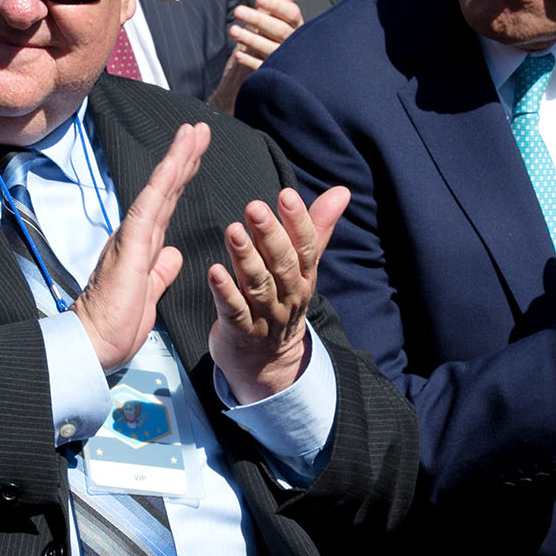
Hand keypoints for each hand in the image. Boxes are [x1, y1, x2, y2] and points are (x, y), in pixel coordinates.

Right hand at [72, 122, 205, 371]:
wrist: (92, 347)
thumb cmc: (114, 329)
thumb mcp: (150, 297)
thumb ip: (161, 272)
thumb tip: (174, 254)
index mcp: (143, 248)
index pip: (167, 206)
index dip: (182, 178)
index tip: (197, 154)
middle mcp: (136, 236)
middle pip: (165, 189)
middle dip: (184, 157)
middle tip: (200, 129)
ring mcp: (131, 239)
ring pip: (158, 190)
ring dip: (177, 159)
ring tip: (194, 132)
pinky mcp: (129, 248)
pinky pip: (148, 208)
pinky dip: (161, 183)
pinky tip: (174, 162)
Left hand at [206, 184, 347, 402]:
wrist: (268, 364)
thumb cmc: (281, 301)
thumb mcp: (302, 268)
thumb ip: (316, 228)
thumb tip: (341, 191)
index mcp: (304, 277)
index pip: (305, 247)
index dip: (298, 221)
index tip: (287, 195)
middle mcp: (289, 296)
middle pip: (282, 264)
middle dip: (269, 235)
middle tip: (254, 208)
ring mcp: (265, 316)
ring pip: (258, 285)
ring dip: (245, 258)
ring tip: (233, 231)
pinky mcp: (240, 332)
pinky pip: (234, 311)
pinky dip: (225, 291)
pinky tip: (214, 271)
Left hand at [207, 0, 302, 111]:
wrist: (271, 60)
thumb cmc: (270, 26)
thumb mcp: (265, 6)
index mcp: (295, 21)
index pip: (290, 11)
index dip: (276, 4)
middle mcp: (293, 39)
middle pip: (279, 29)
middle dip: (258, 19)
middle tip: (237, 10)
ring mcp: (286, 58)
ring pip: (271, 49)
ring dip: (251, 39)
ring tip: (232, 30)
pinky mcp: (275, 73)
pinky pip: (264, 68)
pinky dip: (251, 61)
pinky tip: (237, 54)